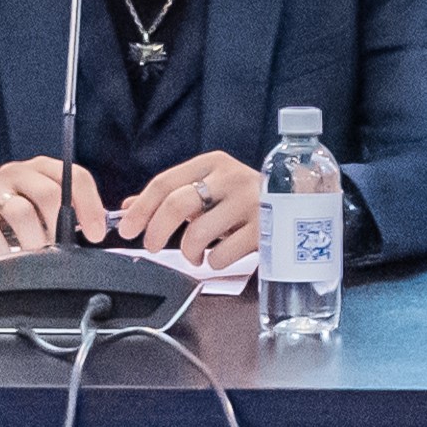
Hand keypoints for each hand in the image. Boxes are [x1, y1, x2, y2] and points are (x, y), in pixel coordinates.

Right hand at [0, 157, 111, 258]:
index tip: (96, 234)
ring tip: (35, 255)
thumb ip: (65, 210)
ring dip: (33, 240)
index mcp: (40, 168)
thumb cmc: (8, 209)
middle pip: (49, 194)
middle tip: (59, 248)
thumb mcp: (37, 203)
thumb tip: (97, 229)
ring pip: (21, 212)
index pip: (76, 177)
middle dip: (60, 226)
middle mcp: (16, 173)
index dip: (91, 206)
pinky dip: (2, 249)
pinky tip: (6, 257)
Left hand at [117, 149, 265, 267]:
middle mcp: (231, 178)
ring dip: (188, 253)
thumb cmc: (245, 200)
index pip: (165, 183)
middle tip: (152, 247)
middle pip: (177, 205)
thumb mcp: (209, 189)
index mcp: (213, 164)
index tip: (126, 229)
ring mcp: (250, 203)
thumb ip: (171, 196)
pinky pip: (220, 255)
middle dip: (156, 232)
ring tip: (196, 254)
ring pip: (197, 235)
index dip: (140, 210)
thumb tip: (127, 208)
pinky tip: (221, 255)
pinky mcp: (264, 230)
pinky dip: (213, 262)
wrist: (300, 206)